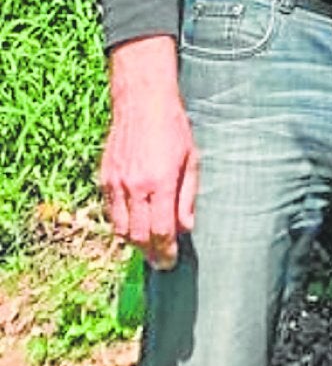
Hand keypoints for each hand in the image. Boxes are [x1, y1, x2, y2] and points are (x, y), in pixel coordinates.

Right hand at [101, 37, 197, 270]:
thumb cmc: (174, 128)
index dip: (166, 252)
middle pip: (139, 236)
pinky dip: (122, 225)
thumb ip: (188, 196)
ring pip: (121, 229)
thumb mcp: (192, 159)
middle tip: (161, 262)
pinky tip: (135, 225)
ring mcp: (116, 184)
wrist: (143, 103)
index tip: (171, 262)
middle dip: (150, 254)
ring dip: (135, 243)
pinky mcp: (105, 179)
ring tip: (149, 247)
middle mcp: (136, 187)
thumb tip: (186, 228)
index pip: (161, 231)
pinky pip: (111, 213)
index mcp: (160, 183)